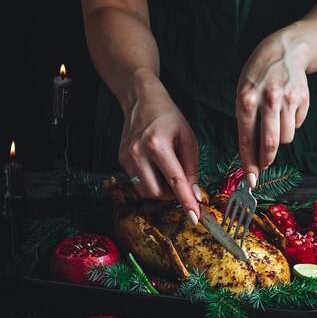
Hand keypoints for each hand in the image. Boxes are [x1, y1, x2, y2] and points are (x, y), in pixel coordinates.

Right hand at [118, 74, 200, 221]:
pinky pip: (137, 181)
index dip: (186, 201)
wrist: (141, 100)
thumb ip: (192, 168)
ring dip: (161, 190)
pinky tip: (156, 167)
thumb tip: (196, 194)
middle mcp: (138, 152)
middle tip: (182, 186)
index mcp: (157, 144)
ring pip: (145, 191)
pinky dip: (150, 181)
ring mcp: (126, 157)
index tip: (195, 217)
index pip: (175, 180)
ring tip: (169, 174)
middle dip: (172, 196)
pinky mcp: (121, 159)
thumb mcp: (188, 138)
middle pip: (156, 192)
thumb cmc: (168, 116)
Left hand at [236, 31, 309, 178]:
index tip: (251, 180)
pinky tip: (286, 109)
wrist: (284, 50)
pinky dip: (291, 124)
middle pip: (270, 143)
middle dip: (266, 160)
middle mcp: (267, 100)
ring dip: (280, 139)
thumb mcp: (243, 93)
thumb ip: (246, 122)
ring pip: (286, 137)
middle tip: (263, 166)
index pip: (247, 139)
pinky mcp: (302, 98)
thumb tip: (251, 156)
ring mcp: (287, 99)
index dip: (249, 163)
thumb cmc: (258, 76)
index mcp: (246, 100)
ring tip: (274, 122)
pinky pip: (298, 125)